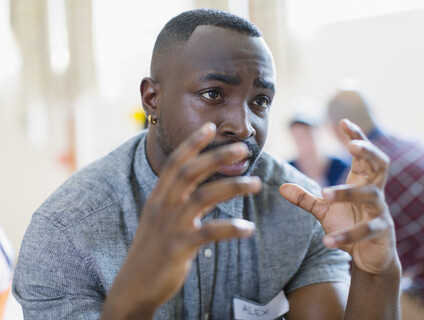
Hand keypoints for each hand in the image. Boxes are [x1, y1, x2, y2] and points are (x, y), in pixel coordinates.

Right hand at [103, 122, 260, 317]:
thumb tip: (201, 186)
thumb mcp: (159, 218)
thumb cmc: (152, 249)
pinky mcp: (178, 247)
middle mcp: (163, 206)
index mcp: (158, 197)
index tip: (210, 127)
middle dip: (217, 156)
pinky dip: (230, 228)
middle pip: (190, 172)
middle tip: (243, 148)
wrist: (133, 286)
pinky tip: (248, 229)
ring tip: (255, 183)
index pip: (175, 162)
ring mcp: (170, 225)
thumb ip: (177, 200)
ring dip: (232, 187)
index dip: (193, 143)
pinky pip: (209, 233)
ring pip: (203, 197)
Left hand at [280, 119, 396, 274]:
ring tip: (325, 194)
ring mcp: (381, 211)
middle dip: (369, 151)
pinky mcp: (382, 232)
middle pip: (381, 164)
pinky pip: (367, 230)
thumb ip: (306, 198)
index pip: (363, 154)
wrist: (368, 256)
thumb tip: (281, 187)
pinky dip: (347, 235)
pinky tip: (327, 241)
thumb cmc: (349, 225)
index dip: (356, 137)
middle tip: (352, 145)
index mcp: (362, 181)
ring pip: (372, 195)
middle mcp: (375, 192)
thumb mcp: (324, 210)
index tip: (342, 122)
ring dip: (348, 193)